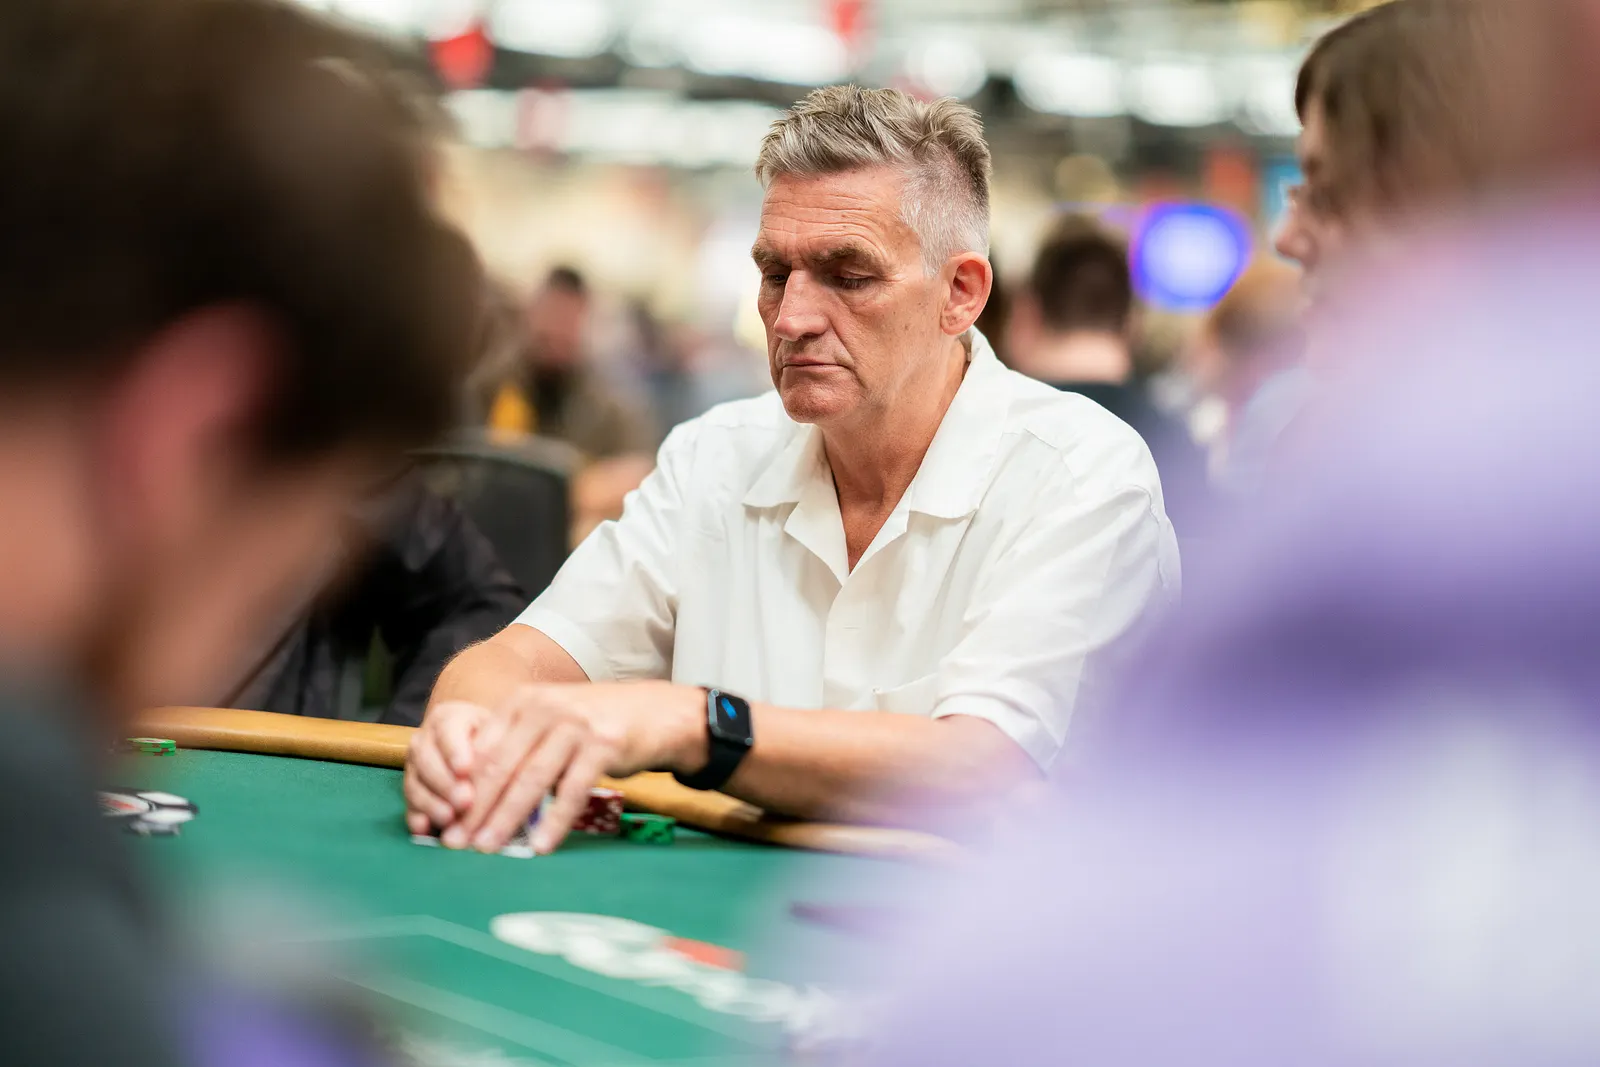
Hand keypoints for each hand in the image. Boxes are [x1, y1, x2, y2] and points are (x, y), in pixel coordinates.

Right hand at [403, 700, 492, 836]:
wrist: (476, 745)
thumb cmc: (495, 739)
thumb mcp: (502, 735)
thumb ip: (501, 751)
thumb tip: (512, 773)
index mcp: (449, 718)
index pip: (448, 730)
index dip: (455, 751)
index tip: (465, 770)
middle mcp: (425, 739)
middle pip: (426, 759)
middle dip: (444, 783)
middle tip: (463, 801)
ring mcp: (414, 765)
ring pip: (415, 783)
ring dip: (430, 803)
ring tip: (449, 819)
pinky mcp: (411, 790)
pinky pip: (408, 804)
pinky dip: (416, 817)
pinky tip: (426, 829)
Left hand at [448, 682, 704, 854]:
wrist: (657, 712)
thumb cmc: (596, 724)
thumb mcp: (551, 723)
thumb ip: (517, 748)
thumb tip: (476, 798)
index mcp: (524, 702)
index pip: (484, 751)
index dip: (462, 790)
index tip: (448, 823)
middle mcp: (546, 707)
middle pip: (502, 766)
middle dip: (476, 809)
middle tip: (457, 843)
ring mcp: (576, 724)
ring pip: (532, 779)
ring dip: (507, 818)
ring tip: (489, 847)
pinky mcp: (604, 744)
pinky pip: (573, 789)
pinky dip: (555, 820)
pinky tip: (541, 845)